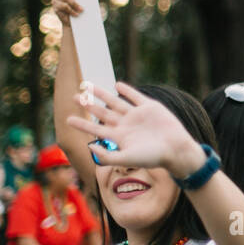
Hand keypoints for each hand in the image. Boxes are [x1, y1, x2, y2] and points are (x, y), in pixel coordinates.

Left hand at [66, 82, 206, 177]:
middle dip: (88, 105)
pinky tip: (117, 85)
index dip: (82, 124)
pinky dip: (126, 90)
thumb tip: (90, 146)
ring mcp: (137, 115)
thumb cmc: (152, 157)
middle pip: (102, 112)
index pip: (96, 129)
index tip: (67, 119)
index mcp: (119, 137)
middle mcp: (126, 125)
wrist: (175, 149)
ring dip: (102, 94)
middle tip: (75, 97)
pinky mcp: (150, 107)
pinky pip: (135, 96)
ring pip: (115, 102)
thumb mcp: (126, 159)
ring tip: (89, 86)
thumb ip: (107, 156)